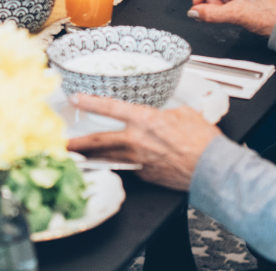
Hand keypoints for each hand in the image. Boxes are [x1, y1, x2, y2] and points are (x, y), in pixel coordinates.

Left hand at [67, 98, 219, 191]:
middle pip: (99, 141)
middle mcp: (137, 141)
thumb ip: (166, 114)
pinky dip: (117, 165)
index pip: (110, 108)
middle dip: (78, 142)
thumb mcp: (185, 115)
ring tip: (75, 156)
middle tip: (62, 142)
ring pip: (107, 158)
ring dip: (89, 157)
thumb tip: (165, 116)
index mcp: (145, 120)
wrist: (213, 169)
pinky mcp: (145, 175)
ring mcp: (139, 161)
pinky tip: (111, 164)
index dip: (91, 102)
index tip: (76, 99)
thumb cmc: (203, 141)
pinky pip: (127, 168)